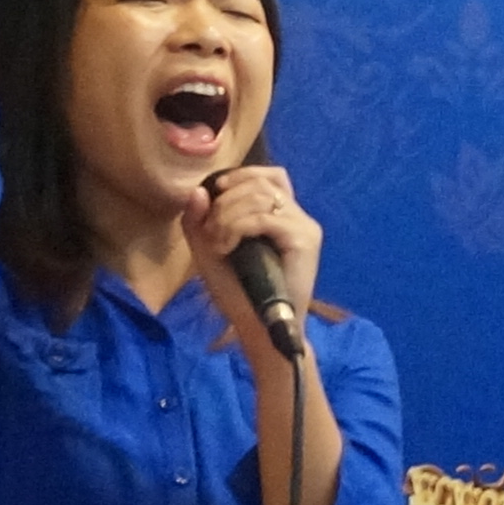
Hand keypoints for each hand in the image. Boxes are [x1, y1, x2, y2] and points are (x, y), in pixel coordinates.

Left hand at [190, 165, 321, 349]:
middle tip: (212, 232)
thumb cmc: (238, 293)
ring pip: (261, 196)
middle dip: (226, 201)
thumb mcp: (208, 251)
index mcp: (281, 216)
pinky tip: (226, 247)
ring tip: (218, 243)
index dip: (241, 175)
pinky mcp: (305, 240)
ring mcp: (304, 228)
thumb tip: (198, 189)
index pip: (270, 176)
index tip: (216, 193)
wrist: (259, 329)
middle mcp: (297, 217)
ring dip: (228, 215)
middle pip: (260, 183)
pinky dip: (237, 227)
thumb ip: (198, 221)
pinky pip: (264, 218)